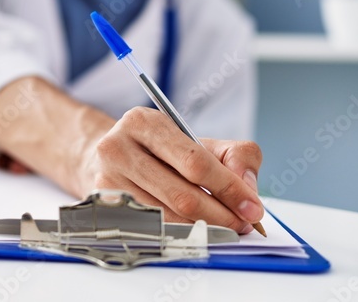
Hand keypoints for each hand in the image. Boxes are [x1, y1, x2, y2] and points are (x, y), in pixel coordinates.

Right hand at [80, 107, 263, 233]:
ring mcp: (107, 178)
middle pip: (182, 195)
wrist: (114, 157)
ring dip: (205, 228)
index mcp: (143, 122)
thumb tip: (247, 188)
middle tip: (243, 224)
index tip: (252, 208)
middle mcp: (118, 148)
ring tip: (225, 227)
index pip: (194, 161)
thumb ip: (235, 155)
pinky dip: (182, 233)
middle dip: (221, 215)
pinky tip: (196, 229)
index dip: (229, 188)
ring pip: (168, 217)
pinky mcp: (105, 205)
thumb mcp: (197, 141)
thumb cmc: (161, 150)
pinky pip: (153, 229)